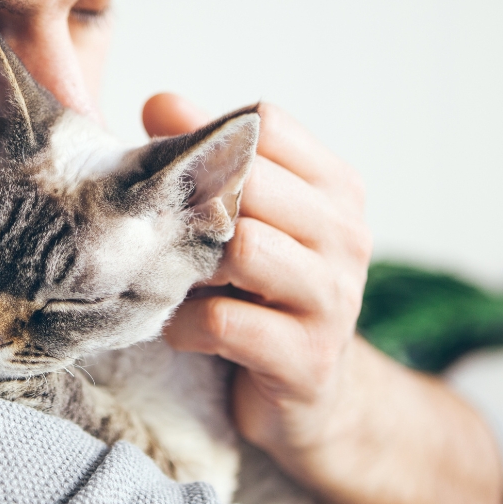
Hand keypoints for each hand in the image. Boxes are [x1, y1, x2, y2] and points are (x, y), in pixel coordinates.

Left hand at [142, 94, 502, 503]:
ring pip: (243, 248)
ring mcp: (334, 299)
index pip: (268, 124)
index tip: (161, 154)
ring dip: (188, 266)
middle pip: (251, 182)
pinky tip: (183, 330)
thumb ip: (214, 164)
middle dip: (192, 202)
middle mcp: (346, 235)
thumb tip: (157, 103)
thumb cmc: (266, 297)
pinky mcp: (308, 360)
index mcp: (336, 189)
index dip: (205, 133)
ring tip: (173, 281)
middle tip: (156, 229)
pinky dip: (187, 324)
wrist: (317, 400)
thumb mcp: (250, 222)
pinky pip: (226, 321)